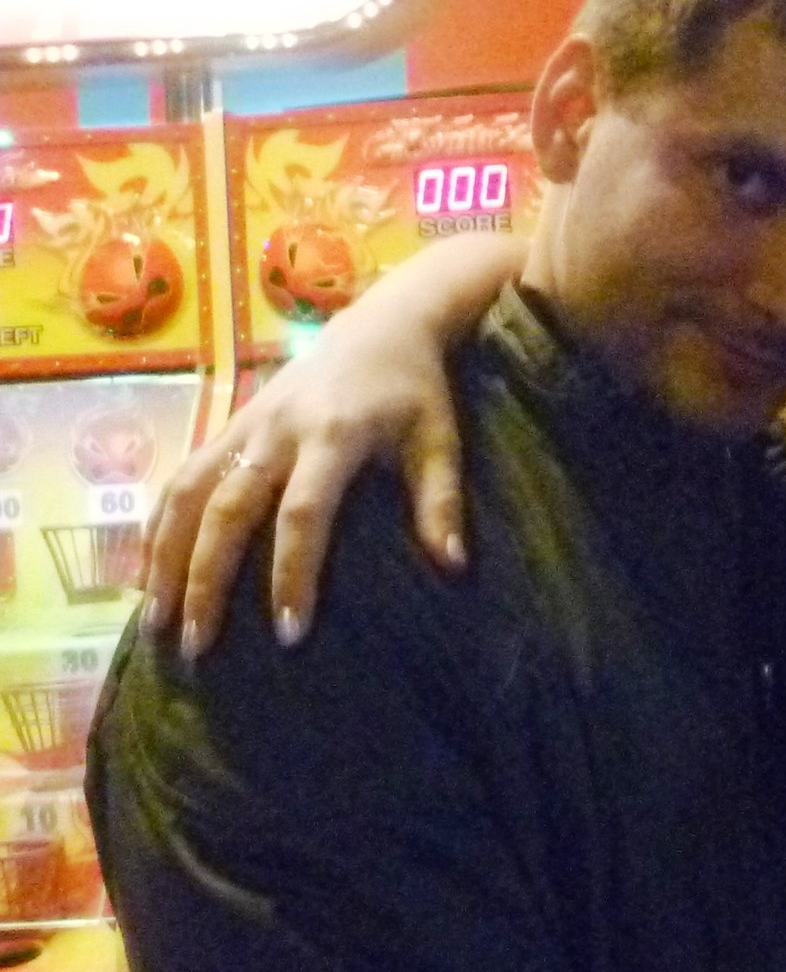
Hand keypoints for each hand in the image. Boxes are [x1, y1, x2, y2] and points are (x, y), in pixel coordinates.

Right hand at [140, 311, 464, 658]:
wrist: (379, 326)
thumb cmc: (413, 391)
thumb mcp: (438, 440)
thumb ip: (440, 502)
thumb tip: (452, 567)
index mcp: (333, 435)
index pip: (303, 513)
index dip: (293, 573)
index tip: (289, 632)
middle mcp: (277, 430)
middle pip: (228, 508)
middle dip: (208, 579)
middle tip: (200, 645)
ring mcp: (245, 424)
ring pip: (189, 492)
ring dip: (167, 557)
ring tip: (158, 621)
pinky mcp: (228, 423)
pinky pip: (181, 476)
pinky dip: (159, 525)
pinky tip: (147, 573)